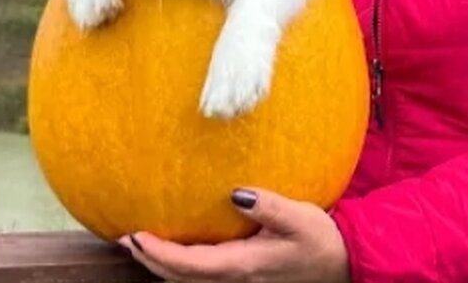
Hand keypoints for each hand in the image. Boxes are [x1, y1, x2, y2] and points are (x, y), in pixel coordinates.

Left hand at [118, 188, 350, 282]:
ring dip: (161, 265)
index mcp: (243, 265)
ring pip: (188, 280)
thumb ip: (267, 205)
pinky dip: (181, 265)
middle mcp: (235, 278)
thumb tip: (234, 193)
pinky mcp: (244, 276)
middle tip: (124, 238)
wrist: (343, 263)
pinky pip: (202, 276)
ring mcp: (239, 281)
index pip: (188, 265)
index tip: (135, 236)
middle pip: (180, 278)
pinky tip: (177, 249)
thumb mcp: (299, 217)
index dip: (158, 253)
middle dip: (150, 260)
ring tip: (140, 244)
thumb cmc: (321, 240)